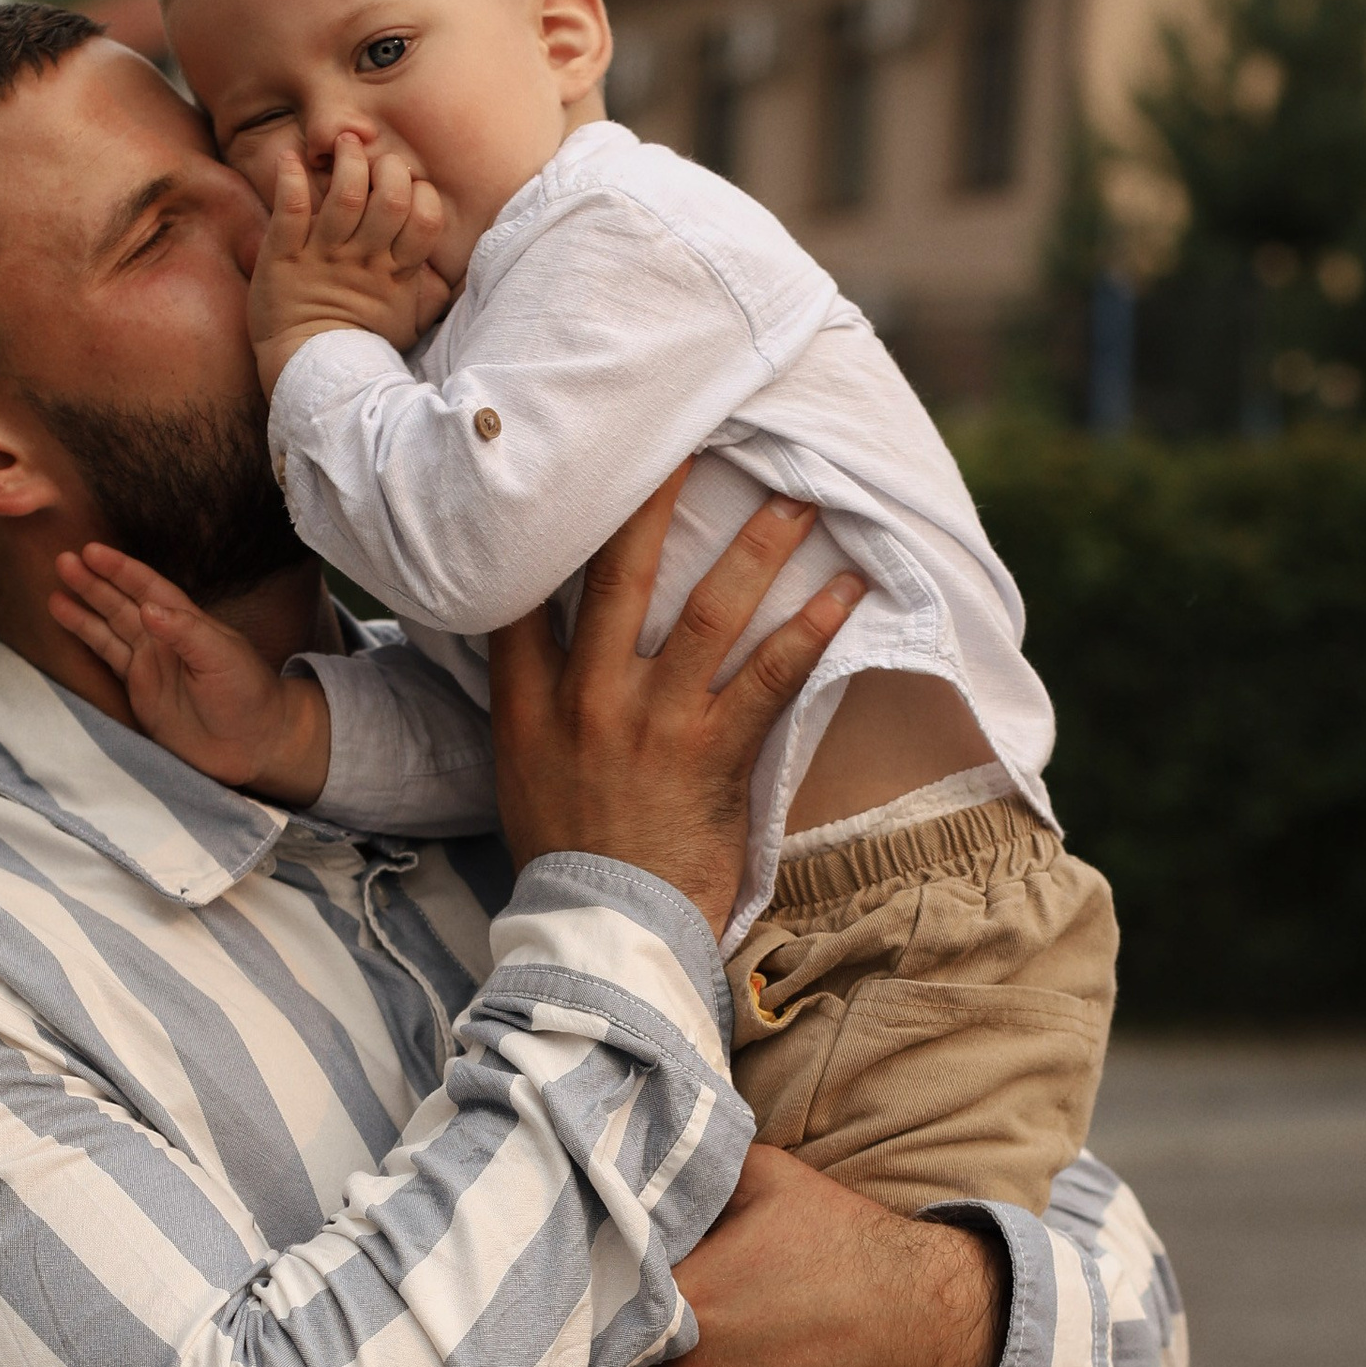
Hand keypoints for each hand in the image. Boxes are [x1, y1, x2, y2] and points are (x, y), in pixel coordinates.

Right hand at [48, 543, 331, 802]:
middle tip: (63, 560)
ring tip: (53, 591)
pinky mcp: (139, 689)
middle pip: (121, 602)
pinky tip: (67, 624)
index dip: (120, 569)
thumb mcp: (223, 658)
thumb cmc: (248, 694)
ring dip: (83, 609)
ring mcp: (149, 663)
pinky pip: (106, 658)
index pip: (148, 587)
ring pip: (108, 627)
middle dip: (93, 583)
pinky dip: (86, 641)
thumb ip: (186, 632)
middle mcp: (163, 637)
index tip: (92, 551)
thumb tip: (147, 609)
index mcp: (186, 622)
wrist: (253, 744)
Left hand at [252, 132, 451, 388]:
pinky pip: (290, 211)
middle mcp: (363, 259)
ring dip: (348, 163)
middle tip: (378, 161)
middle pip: (390, 199)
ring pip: (344, 197)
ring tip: (346, 143)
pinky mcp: (284, 256)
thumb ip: (434, 292)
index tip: (410, 188)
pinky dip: (289, 179)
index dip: (421, 194)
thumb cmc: (362, 342)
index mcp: (395, 272)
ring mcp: (323, 256)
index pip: (425, 218)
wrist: (308, 370)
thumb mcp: (409, 322)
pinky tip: (290, 158)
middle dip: (389, 169)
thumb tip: (464, 273)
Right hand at [488, 473, 864, 939]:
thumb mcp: (520, 775)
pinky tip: (846, 590)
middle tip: (690, 431)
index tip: (574, 462)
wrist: (603, 935)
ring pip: (707, 609)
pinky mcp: (710, 755)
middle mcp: (584, 698)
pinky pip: (770, 675)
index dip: (548, 521)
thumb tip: (539, 641)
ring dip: (759, 547)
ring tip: (798, 500)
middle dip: (656, 496)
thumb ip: (531, 704)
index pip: (524, 592)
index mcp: (528, 703)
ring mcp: (650, 722)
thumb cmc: (569, 857)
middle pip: (616, 572)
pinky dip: (811, 628)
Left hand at [659, 1148, 1006, 1366]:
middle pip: (650, 1363)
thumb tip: (633, 1168)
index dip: (644, 1294)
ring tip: (766, 1354)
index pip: (623, 1302)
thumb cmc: (848, 1242)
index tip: (677, 1286)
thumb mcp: (766, 1176)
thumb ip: (691, 1175)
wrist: (932, 1321)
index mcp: (682, 1302)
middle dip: (678, 1342)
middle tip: (737, 1317)